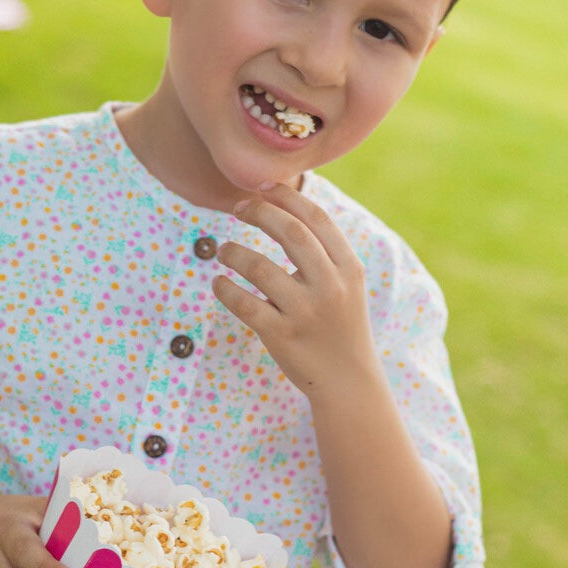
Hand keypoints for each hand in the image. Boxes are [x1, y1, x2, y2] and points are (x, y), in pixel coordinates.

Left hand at [212, 182, 378, 397]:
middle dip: (259, 213)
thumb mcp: (347, 283)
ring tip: (224, 250)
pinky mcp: (282, 335)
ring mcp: (306, 312)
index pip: (317, 218)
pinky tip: (218, 283)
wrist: (348, 379)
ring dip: (235, 252)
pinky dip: (225, 290)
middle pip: (290, 233)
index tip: (261, 188)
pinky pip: (245, 304)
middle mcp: (331, 286)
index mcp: (349, 267)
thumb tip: (282, 207)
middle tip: (238, 209)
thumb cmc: (340, 323)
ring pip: (260, 268)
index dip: (286, 197)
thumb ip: (324, 250)